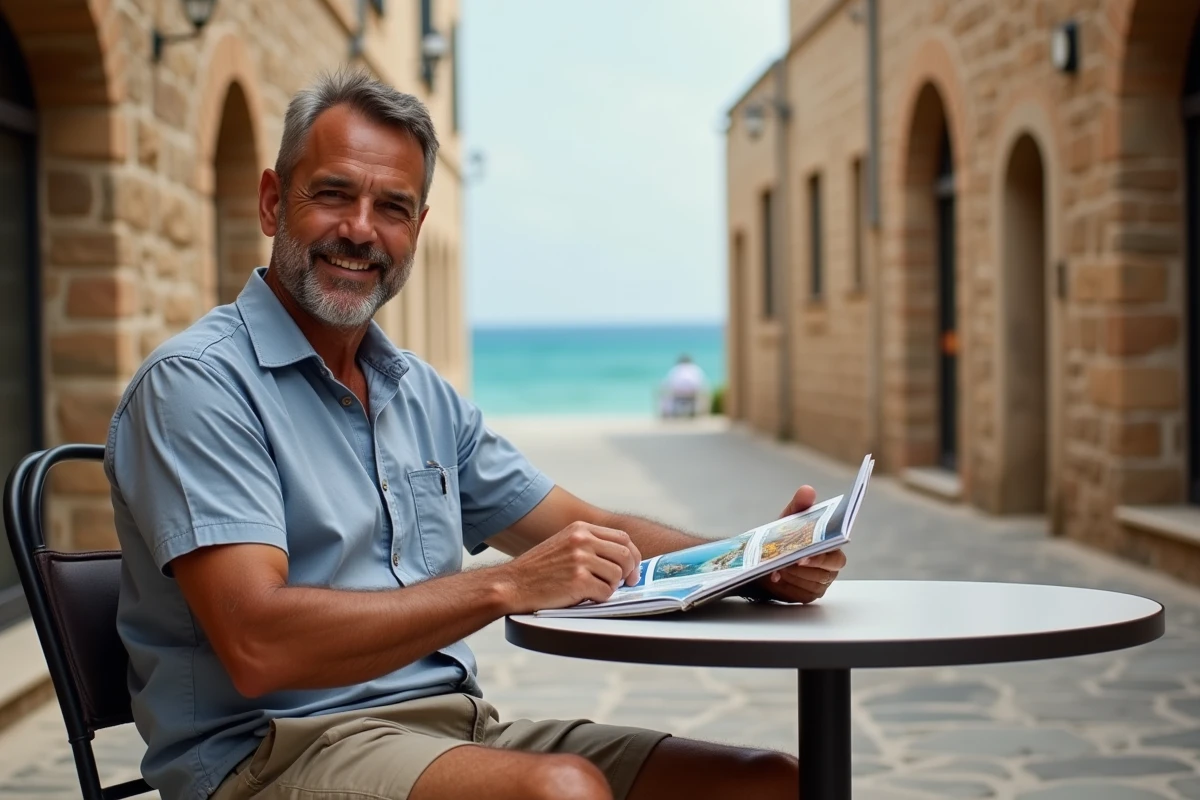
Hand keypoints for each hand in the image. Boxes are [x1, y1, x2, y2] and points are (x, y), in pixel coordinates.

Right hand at [496, 522, 642, 613]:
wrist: (512, 584)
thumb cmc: (538, 570)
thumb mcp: (563, 544)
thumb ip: (589, 545)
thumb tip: (622, 557)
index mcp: (580, 529)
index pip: (622, 538)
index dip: (632, 555)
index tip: (632, 568)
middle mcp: (582, 540)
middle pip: (625, 555)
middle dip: (630, 572)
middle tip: (626, 583)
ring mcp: (581, 559)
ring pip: (618, 575)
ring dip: (611, 587)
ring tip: (594, 590)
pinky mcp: (579, 580)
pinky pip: (606, 592)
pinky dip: (599, 598)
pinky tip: (584, 596)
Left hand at [758, 484, 846, 603]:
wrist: (768, 556)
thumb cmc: (786, 536)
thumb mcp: (790, 519)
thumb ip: (800, 505)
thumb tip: (807, 490)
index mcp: (832, 549)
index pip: (835, 557)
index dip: (821, 558)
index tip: (804, 556)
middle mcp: (829, 569)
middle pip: (822, 574)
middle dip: (803, 569)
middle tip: (786, 562)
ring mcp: (819, 584)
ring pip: (809, 584)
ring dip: (792, 576)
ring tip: (776, 567)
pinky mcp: (806, 596)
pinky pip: (798, 594)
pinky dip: (785, 586)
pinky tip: (775, 577)